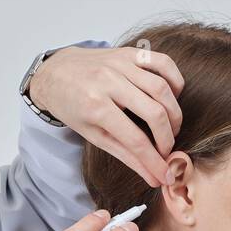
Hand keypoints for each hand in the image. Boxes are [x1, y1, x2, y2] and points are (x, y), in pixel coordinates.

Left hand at [28, 45, 184, 187]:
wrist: (54, 72)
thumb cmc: (72, 106)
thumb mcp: (93, 136)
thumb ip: (126, 156)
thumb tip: (154, 177)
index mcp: (95, 107)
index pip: (135, 140)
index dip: (155, 161)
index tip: (166, 175)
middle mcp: (109, 82)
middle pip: (154, 113)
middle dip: (168, 138)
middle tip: (167, 149)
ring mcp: (120, 64)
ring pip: (162, 88)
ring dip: (174, 114)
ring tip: (171, 128)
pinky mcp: (129, 52)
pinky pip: (163, 63)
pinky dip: (175, 81)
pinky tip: (172, 98)